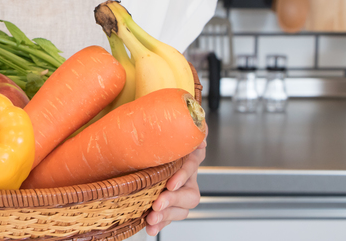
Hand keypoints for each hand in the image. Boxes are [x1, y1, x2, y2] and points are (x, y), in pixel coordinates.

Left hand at [145, 122, 207, 236]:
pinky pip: (170, 216)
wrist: (153, 140)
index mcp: (189, 153)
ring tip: (152, 218)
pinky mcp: (170, 202)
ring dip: (167, 215)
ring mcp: (181, 190)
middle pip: (190, 193)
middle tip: (157, 203)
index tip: (170, 184)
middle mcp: (188, 174)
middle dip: (173, 201)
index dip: (182, 175)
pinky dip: (161, 224)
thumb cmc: (162, 131)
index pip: (191, 164)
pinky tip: (151, 228)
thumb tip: (195, 117)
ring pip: (183, 208)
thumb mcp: (168, 121)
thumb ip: (181, 118)